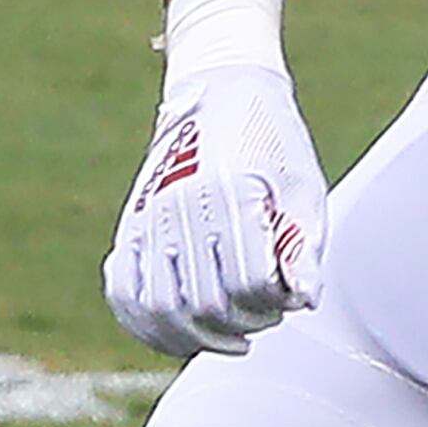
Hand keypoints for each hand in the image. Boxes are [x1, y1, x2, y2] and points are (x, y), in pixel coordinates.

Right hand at [101, 0, 326, 356]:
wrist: (220, 90)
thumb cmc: (272, 141)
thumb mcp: (303, 185)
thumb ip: (305, 245)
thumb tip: (305, 300)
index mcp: (230, 192)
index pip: (250, 282)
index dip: (274, 304)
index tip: (288, 298)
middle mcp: (180, 206)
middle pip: (206, 302)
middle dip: (243, 323)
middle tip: (264, 317)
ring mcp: (147, 217)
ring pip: (159, 308)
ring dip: (197, 337)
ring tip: (227, 337)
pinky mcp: (128, 226)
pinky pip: (122, 293)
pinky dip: (147, 326)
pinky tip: (181, 335)